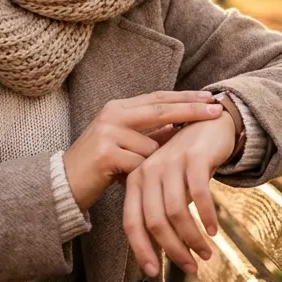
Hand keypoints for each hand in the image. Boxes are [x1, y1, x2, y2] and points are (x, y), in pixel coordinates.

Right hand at [63, 91, 223, 212]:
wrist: (64, 183)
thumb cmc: (98, 166)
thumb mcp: (125, 145)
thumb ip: (149, 134)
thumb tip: (180, 128)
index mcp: (118, 108)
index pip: (158, 98)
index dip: (185, 97)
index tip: (210, 98)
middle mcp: (113, 114)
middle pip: (161, 109)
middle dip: (191, 109)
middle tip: (217, 110)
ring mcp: (108, 133)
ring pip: (152, 146)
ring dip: (154, 163)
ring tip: (135, 173)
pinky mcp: (106, 154)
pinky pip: (140, 165)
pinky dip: (140, 175)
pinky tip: (123, 180)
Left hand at [123, 100, 239, 276]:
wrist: (209, 124)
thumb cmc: (187, 163)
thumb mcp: (168, 186)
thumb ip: (160, 213)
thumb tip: (162, 252)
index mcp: (136, 180)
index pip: (131, 222)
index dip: (141, 250)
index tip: (153, 273)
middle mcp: (148, 171)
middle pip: (154, 222)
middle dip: (173, 250)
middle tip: (192, 268)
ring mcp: (169, 163)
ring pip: (176, 213)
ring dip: (192, 239)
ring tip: (206, 254)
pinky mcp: (193, 158)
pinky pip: (198, 195)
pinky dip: (206, 217)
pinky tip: (214, 231)